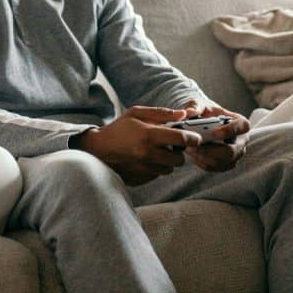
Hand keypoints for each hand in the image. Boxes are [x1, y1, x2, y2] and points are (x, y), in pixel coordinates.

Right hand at [71, 106, 202, 185]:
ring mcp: (145, 168)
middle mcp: (149, 154)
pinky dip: (156, 167)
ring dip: (167, 161)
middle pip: (179, 159)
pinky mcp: (142, 178)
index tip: (195, 138)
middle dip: (178, 152)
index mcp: (149, 135)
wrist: (97, 150)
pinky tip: (145, 159)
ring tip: (155, 151)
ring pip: (169, 168)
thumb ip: (161, 113)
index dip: (192, 138)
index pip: (181, 139)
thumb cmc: (118, 129)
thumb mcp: (136, 113)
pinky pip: (158, 174)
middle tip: (169, 144)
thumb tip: (183, 114)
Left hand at [179, 100, 249, 172]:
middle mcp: (241, 140)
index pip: (243, 126)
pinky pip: (215, 167)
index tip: (214, 133)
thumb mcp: (200, 105)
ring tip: (188, 149)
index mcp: (239, 122)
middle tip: (193, 146)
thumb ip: (195, 106)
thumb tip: (189, 112)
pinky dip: (202, 162)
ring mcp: (235, 154)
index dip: (231, 131)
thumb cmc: (205, 113)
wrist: (203, 124)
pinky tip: (191, 155)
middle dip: (211, 150)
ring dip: (204, 157)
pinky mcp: (225, 164)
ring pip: (223, 162)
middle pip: (232, 150)